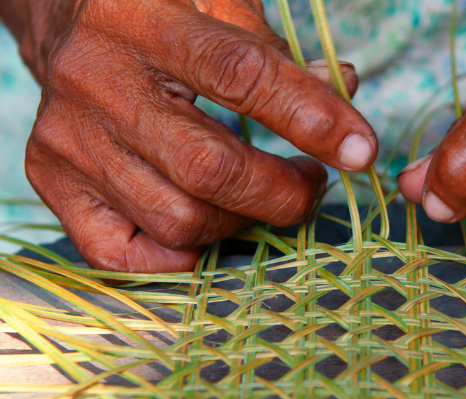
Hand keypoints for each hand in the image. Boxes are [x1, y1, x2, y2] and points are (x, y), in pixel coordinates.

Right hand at [3, 0, 376, 271]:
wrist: (67, 22)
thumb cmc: (160, 15)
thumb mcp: (218, 6)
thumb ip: (282, 53)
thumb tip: (346, 93)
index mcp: (145, 22)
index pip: (241, 77)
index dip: (311, 119)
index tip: (359, 150)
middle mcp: (97, 82)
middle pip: (209, 169)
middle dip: (282, 192)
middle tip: (312, 183)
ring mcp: (70, 140)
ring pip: (178, 218)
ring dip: (240, 221)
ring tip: (261, 195)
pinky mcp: (52, 182)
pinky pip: (120, 254)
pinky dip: (176, 255)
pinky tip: (203, 225)